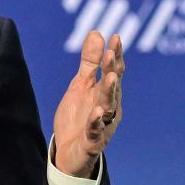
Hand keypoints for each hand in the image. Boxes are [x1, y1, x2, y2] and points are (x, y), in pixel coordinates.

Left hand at [52, 31, 123, 178]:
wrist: (69, 152)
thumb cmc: (78, 117)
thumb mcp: (81, 85)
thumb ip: (90, 62)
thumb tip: (97, 32)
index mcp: (106, 93)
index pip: (114, 71)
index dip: (115, 55)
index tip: (115, 37)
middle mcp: (109, 107)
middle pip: (112, 86)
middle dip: (112, 69)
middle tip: (111, 52)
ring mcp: (102, 124)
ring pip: (108, 106)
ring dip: (109, 91)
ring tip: (111, 77)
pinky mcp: (93, 141)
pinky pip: (95, 131)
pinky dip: (96, 122)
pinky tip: (97, 112)